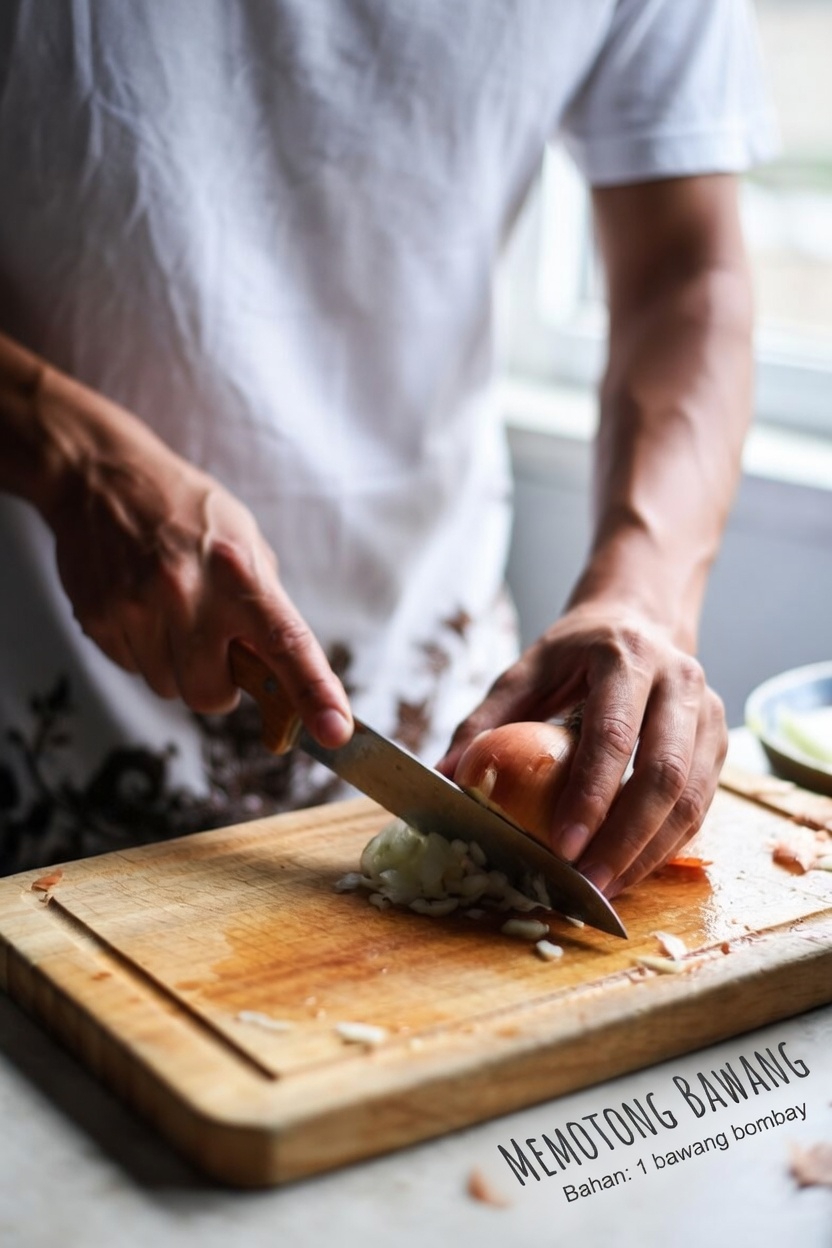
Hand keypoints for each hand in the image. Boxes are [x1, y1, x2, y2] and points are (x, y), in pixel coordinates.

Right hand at [40, 385, 351, 746]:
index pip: (286, 642)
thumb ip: (267, 607)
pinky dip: (142, 650)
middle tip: (213, 644)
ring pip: (168, 688)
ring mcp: (137, 609)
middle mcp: (188, 594)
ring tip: (170, 612)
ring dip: (177, 666)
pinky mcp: (98, 619)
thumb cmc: (187, 510)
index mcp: (239, 574)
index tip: (335, 730)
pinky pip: (131, 668)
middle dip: (217, 684)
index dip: (313, 692)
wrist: (102, 476)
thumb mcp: (246, 541)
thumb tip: (286, 672)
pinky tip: (140, 606)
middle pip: (210, 695)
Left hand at [437, 602, 726, 896]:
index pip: (614, 737)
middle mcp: (679, 681)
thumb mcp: (524, 671)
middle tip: (586, 885)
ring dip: (649, 855)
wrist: (639, 619)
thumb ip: (484, 719)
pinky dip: (666, 846)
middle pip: (664, 776)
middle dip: (625, 842)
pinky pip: (700, 806)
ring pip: (691, 799)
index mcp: (626, 657)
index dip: (590, 798)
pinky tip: (630, 870)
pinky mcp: (719, 742)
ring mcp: (708, 713)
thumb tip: (444, 774)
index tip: (561, 848)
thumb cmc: (574, 653)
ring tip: (606, 891)